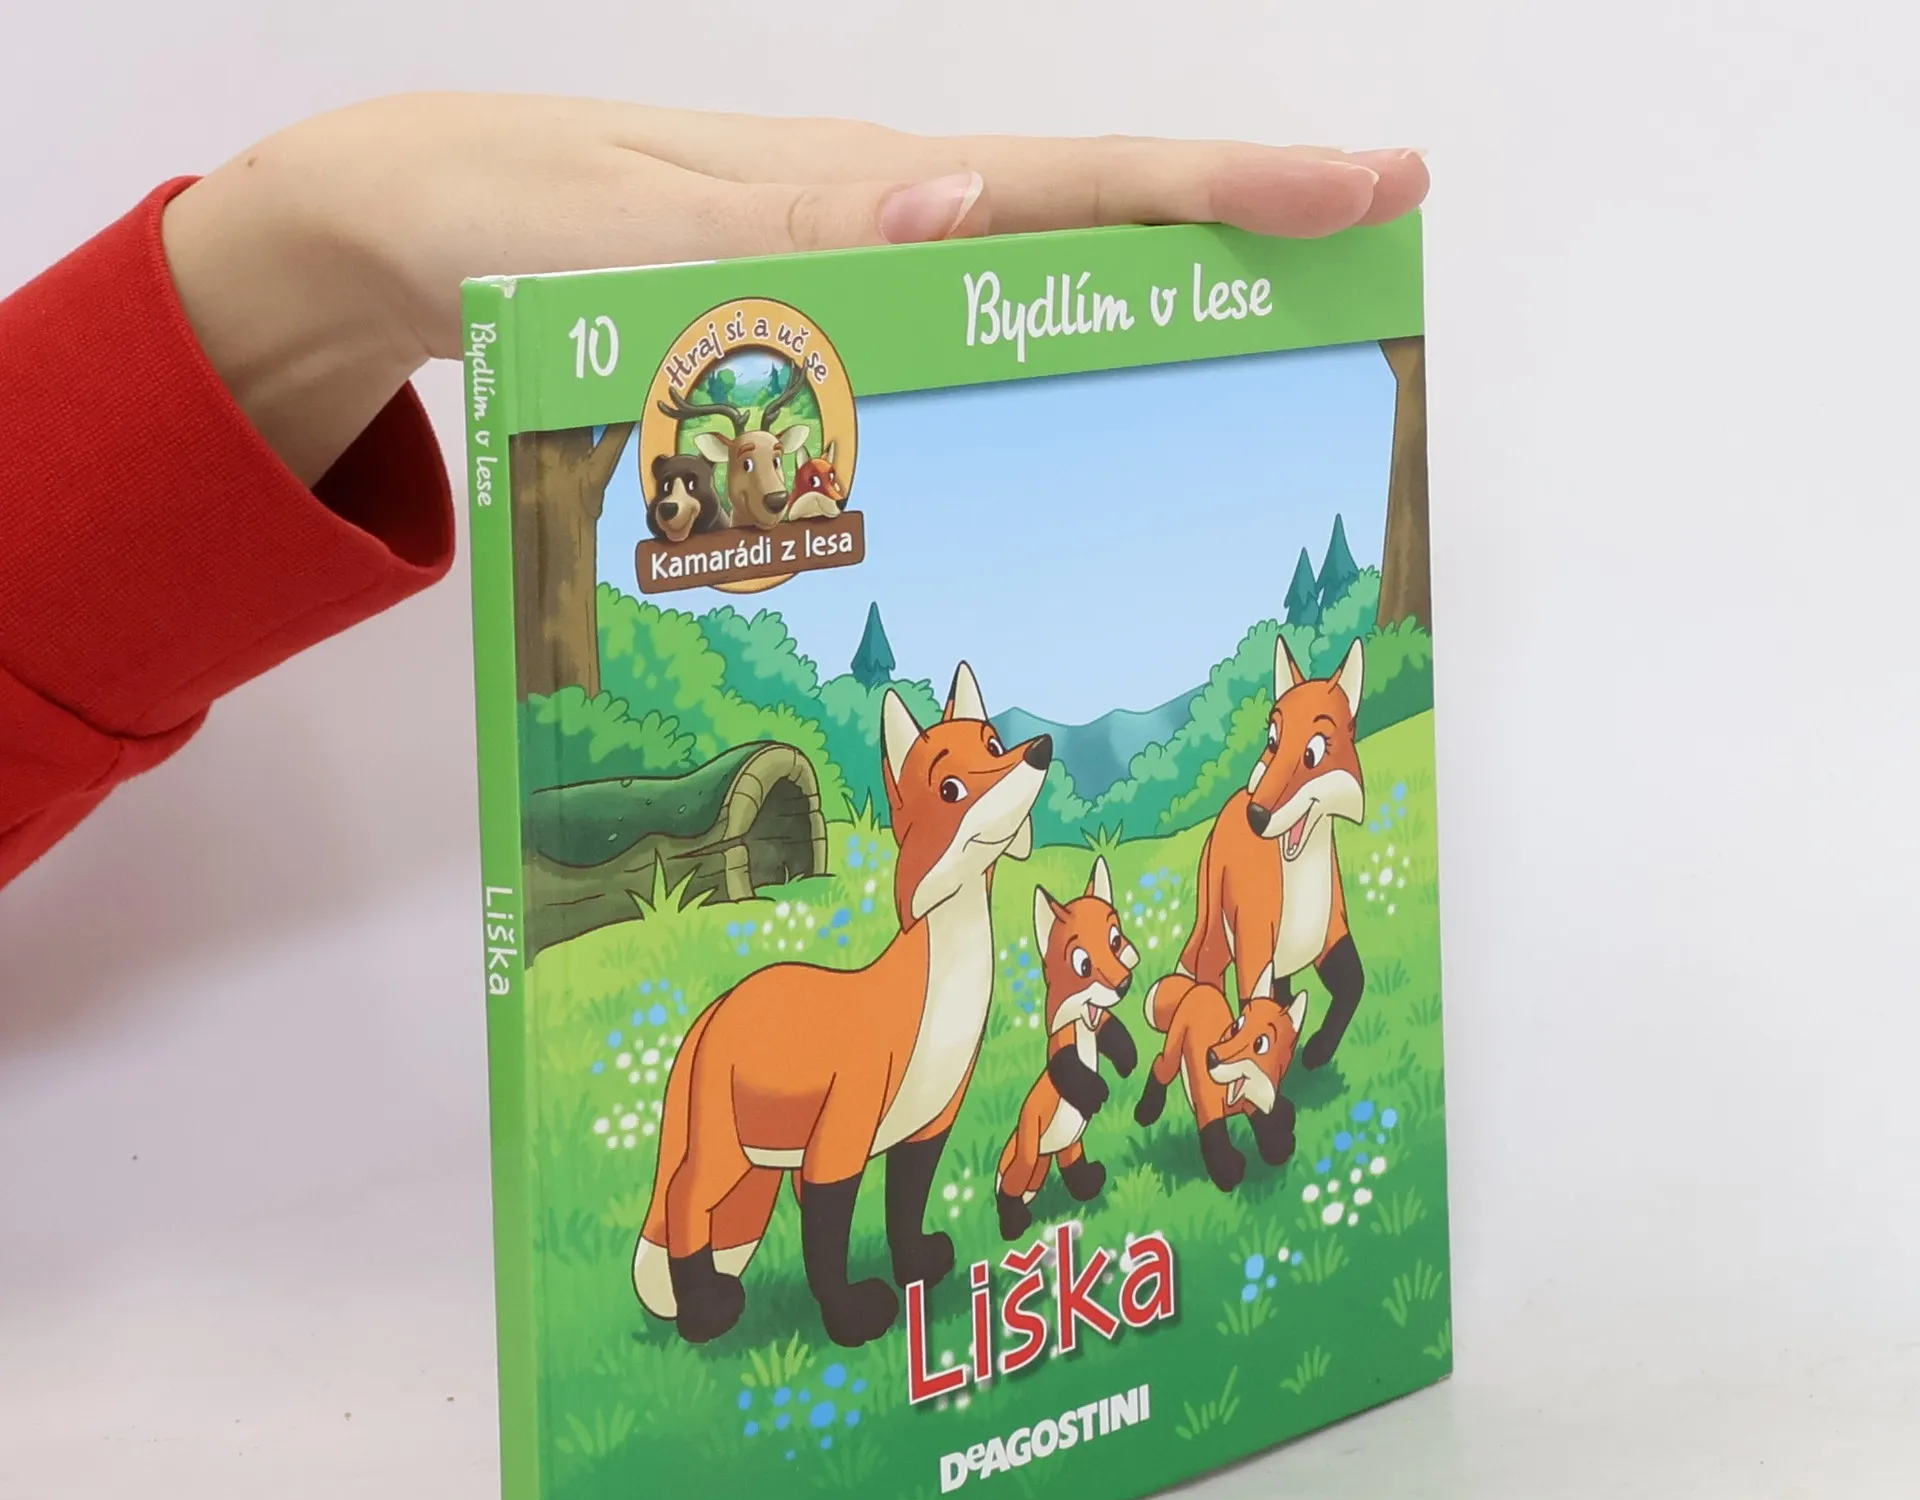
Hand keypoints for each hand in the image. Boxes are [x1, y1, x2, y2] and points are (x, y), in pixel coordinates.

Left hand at [159, 95, 1428, 484]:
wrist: (428, 229)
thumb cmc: (526, 227)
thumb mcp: (649, 242)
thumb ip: (797, 244)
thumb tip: (961, 215)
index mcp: (873, 199)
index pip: (1085, 188)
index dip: (1231, 190)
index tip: (1370, 188)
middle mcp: (890, 230)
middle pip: (1094, 229)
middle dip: (1236, 242)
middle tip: (1370, 271)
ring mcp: (861, 277)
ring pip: (1034, 294)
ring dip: (1148, 320)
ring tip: (1259, 364)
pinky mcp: (821, 327)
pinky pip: (954, 348)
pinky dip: (1029, 372)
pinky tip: (1066, 422)